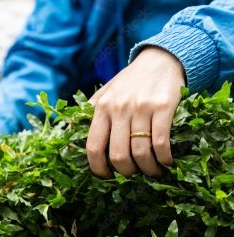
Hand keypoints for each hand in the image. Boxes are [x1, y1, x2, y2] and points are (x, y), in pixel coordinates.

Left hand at [86, 46, 185, 177]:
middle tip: (133, 175)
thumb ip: (90, 111)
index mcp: (101, 108)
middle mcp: (118, 108)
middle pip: (118, 154)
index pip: (93, 146)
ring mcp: (141, 108)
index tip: (106, 176)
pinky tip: (166, 161)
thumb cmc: (130, 81)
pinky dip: (164, 158)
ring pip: (140, 152)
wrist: (160, 59)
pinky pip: (161, 142)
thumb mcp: (105, 92)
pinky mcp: (163, 107)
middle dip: (126, 172)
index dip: (98, 168)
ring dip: (147, 169)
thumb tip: (69, 131)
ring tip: (152, 171)